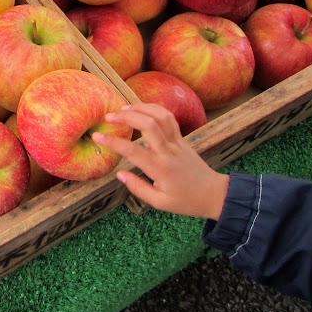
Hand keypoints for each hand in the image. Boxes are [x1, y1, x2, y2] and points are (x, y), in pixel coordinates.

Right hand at [92, 103, 229, 220]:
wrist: (214, 194)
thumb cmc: (186, 201)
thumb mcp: (159, 203)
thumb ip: (138, 188)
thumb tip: (119, 174)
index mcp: (160, 168)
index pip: (132, 151)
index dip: (112, 142)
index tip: (97, 137)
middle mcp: (168, 151)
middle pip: (148, 125)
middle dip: (126, 117)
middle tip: (109, 117)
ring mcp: (177, 142)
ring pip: (160, 116)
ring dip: (141, 108)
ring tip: (124, 109)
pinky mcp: (182, 138)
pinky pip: (168, 118)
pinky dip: (154, 109)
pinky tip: (142, 109)